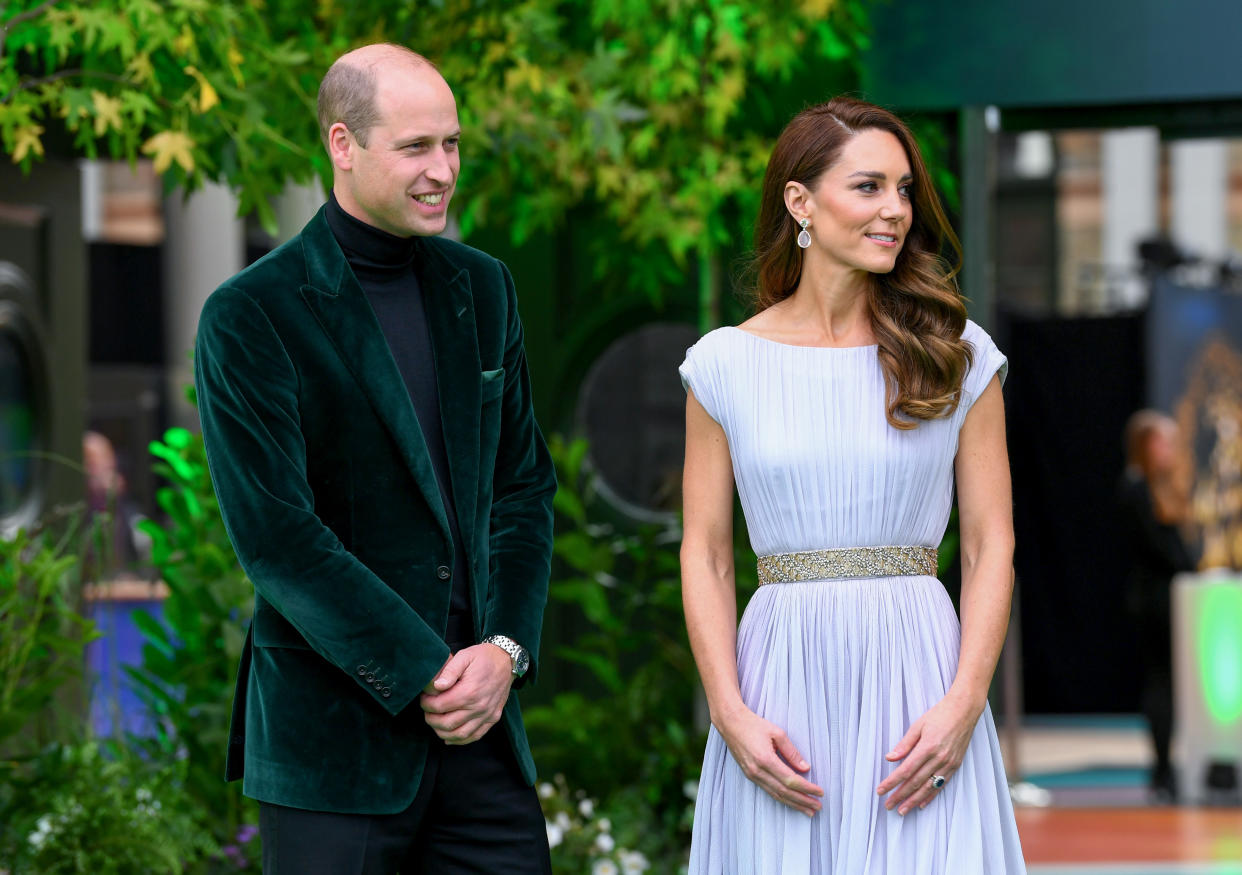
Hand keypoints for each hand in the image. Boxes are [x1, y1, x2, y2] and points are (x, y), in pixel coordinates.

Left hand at [419, 643, 513, 743]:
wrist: (507, 661)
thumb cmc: (483, 657)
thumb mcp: (464, 656)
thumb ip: (449, 671)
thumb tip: (436, 686)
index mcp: (470, 691)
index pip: (440, 706)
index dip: (427, 704)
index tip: (423, 699)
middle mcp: (479, 706)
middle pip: (447, 723)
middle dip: (431, 719)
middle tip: (426, 712)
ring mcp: (487, 715)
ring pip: (459, 734)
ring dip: (442, 732)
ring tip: (435, 723)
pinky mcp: (493, 718)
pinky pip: (475, 736)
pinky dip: (460, 740)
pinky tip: (449, 736)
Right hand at [715, 706, 822, 816]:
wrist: (730, 724)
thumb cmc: (753, 724)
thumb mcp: (776, 732)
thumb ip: (792, 752)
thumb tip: (806, 768)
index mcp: (765, 759)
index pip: (791, 780)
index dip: (807, 788)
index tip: (820, 792)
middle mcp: (757, 771)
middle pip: (784, 792)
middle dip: (803, 801)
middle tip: (818, 807)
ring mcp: (752, 775)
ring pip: (776, 794)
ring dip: (794, 804)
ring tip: (808, 810)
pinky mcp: (750, 775)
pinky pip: (768, 791)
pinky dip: (782, 798)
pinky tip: (791, 802)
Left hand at [876, 691, 980, 814]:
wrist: (964, 711)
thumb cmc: (939, 715)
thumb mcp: (918, 725)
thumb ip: (904, 744)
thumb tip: (889, 758)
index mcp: (927, 747)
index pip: (906, 770)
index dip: (892, 782)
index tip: (881, 790)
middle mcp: (939, 758)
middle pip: (916, 782)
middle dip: (900, 796)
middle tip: (888, 805)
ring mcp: (949, 763)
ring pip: (929, 787)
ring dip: (914, 801)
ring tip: (903, 810)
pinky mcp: (955, 765)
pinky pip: (942, 784)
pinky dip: (931, 796)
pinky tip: (922, 804)